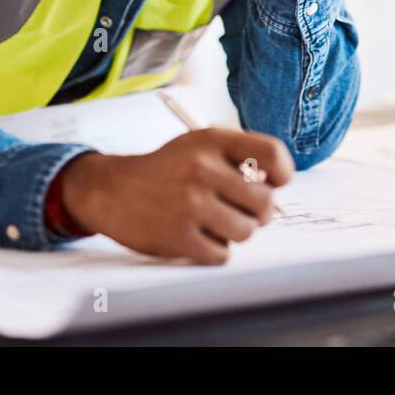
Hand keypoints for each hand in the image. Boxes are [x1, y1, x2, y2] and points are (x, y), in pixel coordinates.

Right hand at [58, 127, 292, 264]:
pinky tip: (196, 235)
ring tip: (215, 222)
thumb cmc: (168, 170)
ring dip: (236, 231)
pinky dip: (214, 250)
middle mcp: (202, 169)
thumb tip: (278, 188)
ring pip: (247, 231)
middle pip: (265, 202)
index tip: (274, 182)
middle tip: (242, 209)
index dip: (282, 173)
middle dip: (259, 211)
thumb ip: (238, 159)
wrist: (112, 190)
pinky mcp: (179, 236)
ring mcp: (190, 204)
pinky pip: (223, 254)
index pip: (272, 154)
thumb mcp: (198, 146)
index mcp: (211, 140)